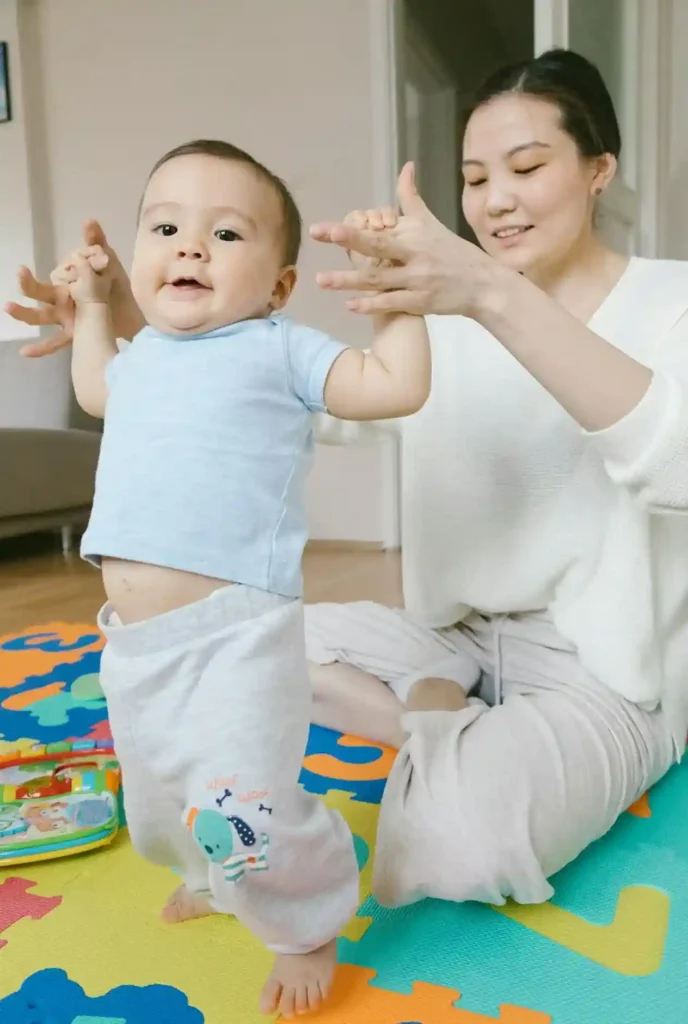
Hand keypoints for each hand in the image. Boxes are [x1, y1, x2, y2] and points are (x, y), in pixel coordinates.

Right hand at [4, 220, 139, 355]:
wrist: (129, 314)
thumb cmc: (113, 285)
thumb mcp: (107, 262)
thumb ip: (96, 243)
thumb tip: (88, 220)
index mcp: (68, 278)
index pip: (63, 271)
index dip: (76, 266)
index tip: (100, 262)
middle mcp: (61, 297)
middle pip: (42, 290)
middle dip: (29, 283)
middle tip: (21, 272)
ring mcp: (65, 316)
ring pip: (41, 315)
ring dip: (25, 313)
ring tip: (8, 307)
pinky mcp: (73, 334)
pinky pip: (54, 342)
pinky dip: (40, 348)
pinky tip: (25, 353)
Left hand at [310, 162, 496, 317]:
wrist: (482, 284)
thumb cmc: (452, 252)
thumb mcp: (431, 223)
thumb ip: (411, 197)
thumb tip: (406, 166)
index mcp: (412, 236)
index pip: (376, 231)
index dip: (349, 229)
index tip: (322, 227)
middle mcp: (414, 256)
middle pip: (376, 247)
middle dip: (347, 240)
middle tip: (318, 234)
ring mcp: (417, 280)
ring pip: (379, 280)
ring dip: (349, 281)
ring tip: (320, 280)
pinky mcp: (421, 303)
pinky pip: (393, 303)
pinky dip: (372, 305)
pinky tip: (350, 305)